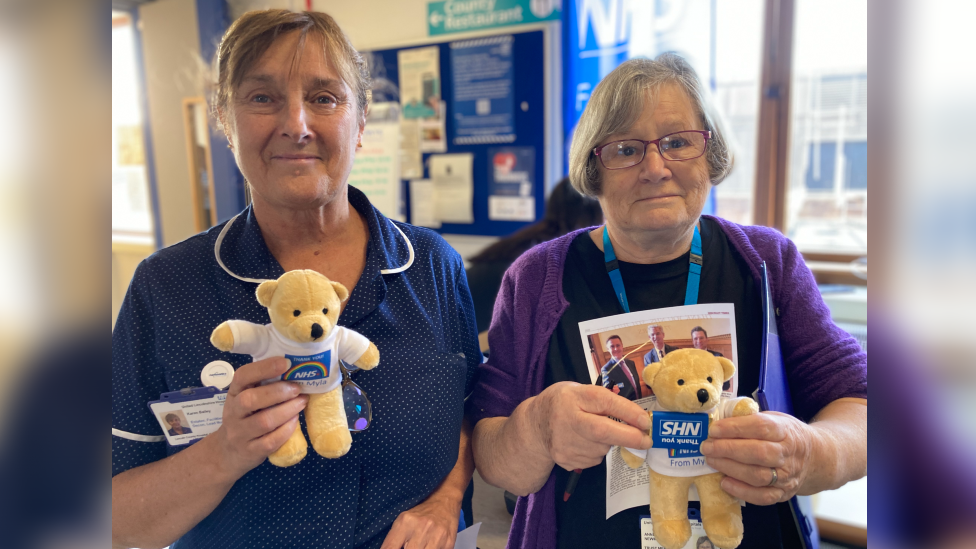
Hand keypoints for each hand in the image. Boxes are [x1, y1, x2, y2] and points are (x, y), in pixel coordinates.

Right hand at [211, 357, 308, 477]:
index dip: (264, 368)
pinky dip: (286, 430)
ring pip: (264, 421)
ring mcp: (240, 434)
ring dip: (287, 410)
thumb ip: (263, 386)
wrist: (228, 452)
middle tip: (297, 389)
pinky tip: (295, 422)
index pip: (242, 376)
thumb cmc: (245, 417)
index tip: (285, 362)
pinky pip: (270, 441)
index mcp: (234, 393)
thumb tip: (296, 369)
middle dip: (278, 392)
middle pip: (250, 400)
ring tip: (301, 403)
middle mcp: (233, 412)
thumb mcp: (246, 398)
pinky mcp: (251, 451)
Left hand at [380, 495, 459, 548]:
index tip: (395, 548)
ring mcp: (436, 536)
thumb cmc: (422, 513)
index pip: (390, 547)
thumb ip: (393, 539)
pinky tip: (428, 545)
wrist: (445, 501)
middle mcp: (421, 528)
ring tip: (418, 545)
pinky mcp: (448, 543)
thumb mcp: (403, 521)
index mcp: (406, 522)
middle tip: (407, 544)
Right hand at [531, 382, 650, 470]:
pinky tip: (585, 442)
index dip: (628, 412)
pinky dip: (597, 451)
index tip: (645, 421)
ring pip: (601, 448)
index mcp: (572, 397)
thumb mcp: (578, 390)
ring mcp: (564, 443)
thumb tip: (636, 415)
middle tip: (646, 440)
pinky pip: (594, 459)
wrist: (533, 427)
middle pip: (603, 432)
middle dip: (629, 437)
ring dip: (609, 442)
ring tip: (595, 432)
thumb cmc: (562, 403)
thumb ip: (602, 400)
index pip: (604, 402)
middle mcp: (566, 420)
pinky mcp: (566, 460)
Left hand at [700, 411, 817, 504]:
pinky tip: (724, 482)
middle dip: (727, 449)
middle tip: (707, 446)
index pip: (760, 427)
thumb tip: (720, 420)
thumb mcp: (775, 419)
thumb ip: (751, 419)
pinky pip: (762, 497)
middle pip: (757, 453)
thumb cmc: (786, 435)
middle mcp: (788, 454)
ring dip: (730, 468)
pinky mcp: (783, 493)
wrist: (815, 457)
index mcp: (786, 431)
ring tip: (711, 460)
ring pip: (757, 476)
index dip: (735, 428)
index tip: (714, 429)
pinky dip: (741, 491)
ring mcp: (787, 476)